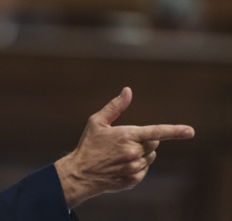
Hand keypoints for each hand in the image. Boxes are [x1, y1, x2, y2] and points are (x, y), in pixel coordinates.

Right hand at [54, 87, 194, 207]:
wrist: (80, 173)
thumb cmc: (88, 145)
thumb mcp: (96, 122)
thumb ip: (115, 106)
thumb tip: (128, 91)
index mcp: (126, 136)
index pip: (156, 131)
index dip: (175, 131)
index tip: (190, 131)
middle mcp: (133, 153)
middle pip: (154, 142)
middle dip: (145, 139)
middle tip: (126, 141)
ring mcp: (134, 168)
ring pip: (150, 156)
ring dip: (141, 153)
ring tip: (121, 154)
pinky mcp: (133, 180)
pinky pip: (144, 169)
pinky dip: (137, 165)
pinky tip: (121, 164)